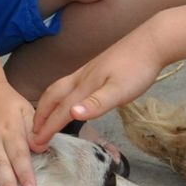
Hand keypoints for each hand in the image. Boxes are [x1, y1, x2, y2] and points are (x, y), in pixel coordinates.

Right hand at [31, 24, 166, 145]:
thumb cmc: (137, 68)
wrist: (152, 42)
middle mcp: (81, 78)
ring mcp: (87, 72)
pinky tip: (69, 99)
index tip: (36, 143)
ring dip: (47, 104)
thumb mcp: (119, 91)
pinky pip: (68, 85)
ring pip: (59, 89)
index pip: (60, 111)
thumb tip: (72, 114)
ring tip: (43, 116)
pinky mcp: (95, 69)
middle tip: (32, 131)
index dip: (47, 128)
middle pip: (52, 96)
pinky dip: (60, 96)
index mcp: (85, 86)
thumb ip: (96, 104)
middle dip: (40, 114)